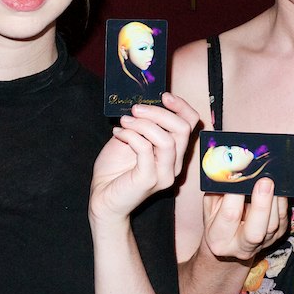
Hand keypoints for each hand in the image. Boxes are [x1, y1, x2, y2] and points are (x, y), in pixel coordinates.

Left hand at [90, 93, 197, 226]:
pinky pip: (144, 149)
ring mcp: (164, 174)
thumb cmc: (116, 169)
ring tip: (124, 122)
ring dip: (143, 124)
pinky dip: (130, 135)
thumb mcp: (132, 138)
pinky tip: (118, 133)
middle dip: (158, 113)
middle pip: (182, 129)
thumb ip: (144, 125)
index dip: (181, 106)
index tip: (163, 96)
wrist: (102, 197)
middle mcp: (175, 164)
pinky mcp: (149, 180)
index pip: (191, 124)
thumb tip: (144, 103)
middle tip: (136, 109)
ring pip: (166, 140)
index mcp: (175, 153)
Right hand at [202, 177, 289, 260]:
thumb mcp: (210, 206)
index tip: (239, 176)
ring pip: (273, 225)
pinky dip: (281, 202)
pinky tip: (278, 189)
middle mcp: (240, 247)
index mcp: (218, 239)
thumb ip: (218, 191)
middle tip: (265, 181)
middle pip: (255, 231)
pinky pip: (282, 219)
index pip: (229, 216)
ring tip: (271, 180)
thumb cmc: (218, 219)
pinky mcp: (276, 238)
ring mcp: (261, 244)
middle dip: (262, 204)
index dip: (235, 195)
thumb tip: (231, 171)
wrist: (230, 241)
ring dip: (274, 200)